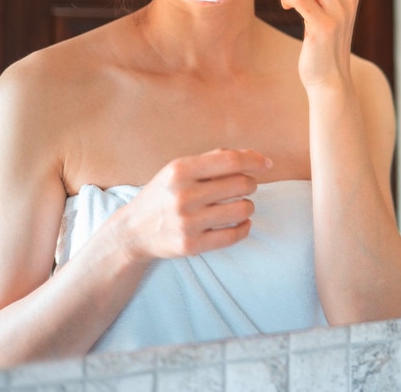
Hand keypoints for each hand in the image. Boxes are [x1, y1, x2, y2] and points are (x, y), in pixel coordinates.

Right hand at [116, 148, 271, 261]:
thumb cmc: (164, 194)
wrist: (132, 231)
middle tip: (245, 187)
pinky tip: (241, 223)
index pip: (230, 161)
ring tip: (240, 205)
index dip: (254, 160)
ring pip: (242, 210)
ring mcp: (187, 222)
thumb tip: (254, 156)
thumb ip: (214, 159)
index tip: (267, 164)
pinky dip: (245, 227)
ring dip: (248, 206)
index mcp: (180, 170)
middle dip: (250, 184)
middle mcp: (183, 195)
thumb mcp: (179, 169)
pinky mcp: (192, 245)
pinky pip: (235, 235)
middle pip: (241, 184)